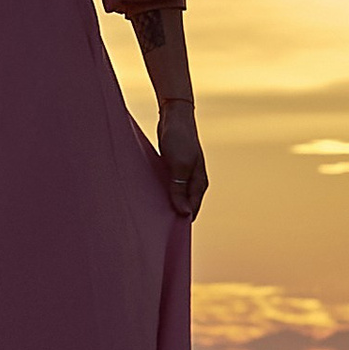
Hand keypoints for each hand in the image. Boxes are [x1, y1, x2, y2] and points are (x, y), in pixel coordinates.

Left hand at [157, 103, 208, 221]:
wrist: (174, 115)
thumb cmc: (179, 139)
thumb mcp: (178, 165)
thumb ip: (179, 190)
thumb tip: (183, 213)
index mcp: (199, 183)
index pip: (191, 210)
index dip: (180, 222)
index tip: (165, 234)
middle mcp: (193, 181)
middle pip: (184, 206)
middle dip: (172, 215)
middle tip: (155, 227)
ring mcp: (183, 175)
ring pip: (175, 196)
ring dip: (166, 203)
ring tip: (150, 214)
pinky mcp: (173, 169)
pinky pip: (169, 187)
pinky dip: (161, 193)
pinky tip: (149, 197)